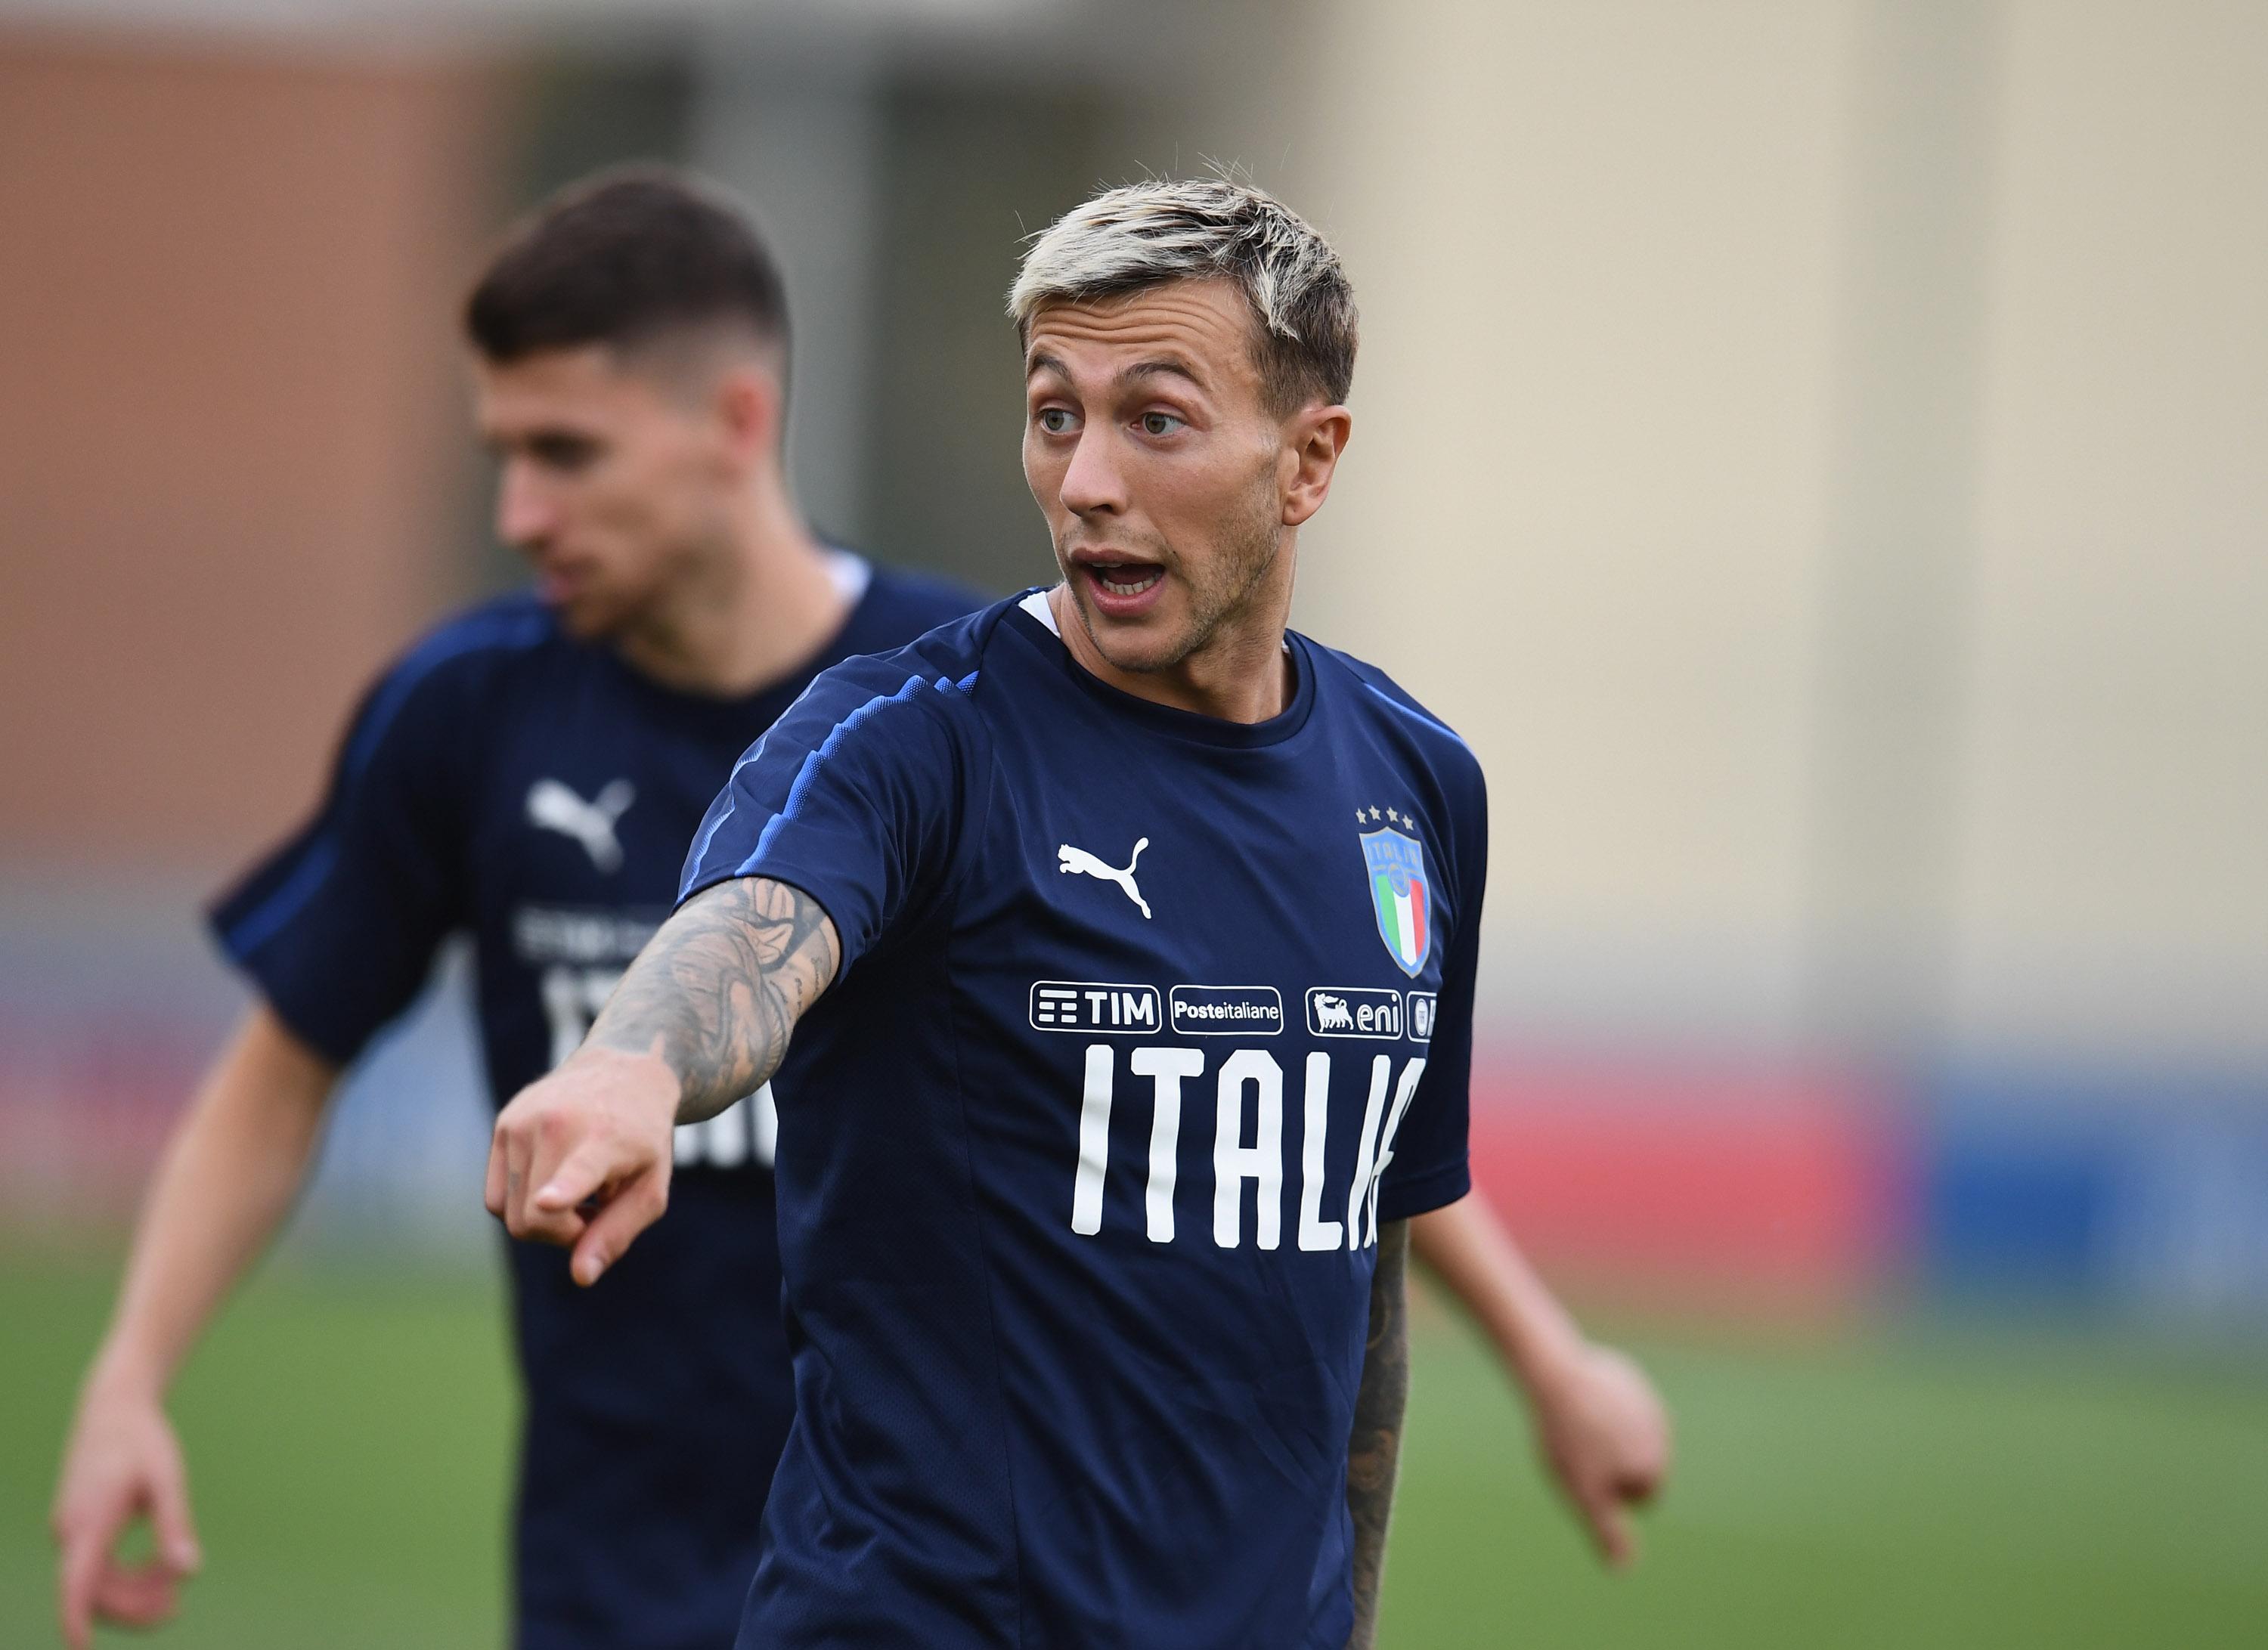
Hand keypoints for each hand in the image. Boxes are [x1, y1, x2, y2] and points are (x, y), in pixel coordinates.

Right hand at [52, 1388, 202, 1647]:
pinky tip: (160, 1571)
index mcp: (89, 1523)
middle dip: (132, 1608)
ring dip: (131, 1594)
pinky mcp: (79, 1526)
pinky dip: (125, 1575)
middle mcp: (71, 1531)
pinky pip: (96, 1566)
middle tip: (175, 1610)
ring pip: (95, 1581)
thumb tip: (189, 1572)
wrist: (114, 1406)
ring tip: (174, 1596)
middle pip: (93, 1591)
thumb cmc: (144, 1440)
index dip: (76, 1621)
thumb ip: (175, 1526)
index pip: (75, 1585)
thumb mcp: (167, 1480)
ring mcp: (71, 1530)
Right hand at [485, 1046, 680, 1285]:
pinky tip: (552, 1183)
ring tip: (578, 1191)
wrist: (624, 1070)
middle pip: (534, 1220)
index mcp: (605, 1139)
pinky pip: (496, 1198)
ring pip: (509, 1214)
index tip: (549, 1200)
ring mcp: (523, 1121)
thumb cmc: (643, 1139)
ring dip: (543, 1219)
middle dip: (562, 1234)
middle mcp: (558, 1124)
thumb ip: (617, 1233)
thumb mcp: (650, 1188)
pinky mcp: (503, 1124)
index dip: (563, 1190)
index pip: (579, 1169)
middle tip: (595, 1212)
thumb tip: (581, 1277)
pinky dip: (523, 1204)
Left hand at [1529, 1342, 1670, 1566]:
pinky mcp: (1628, 1380)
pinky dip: (1601, 1407)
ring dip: (1609, 1434)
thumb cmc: (1567, 1440)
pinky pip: (1616, 1405)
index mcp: (1654, 1465)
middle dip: (1614, 1462)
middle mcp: (1661, 1433)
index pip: (1642, 1497)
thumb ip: (1608, 1531)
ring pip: (1627, 1435)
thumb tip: (1622, 1569)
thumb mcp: (1584, 1495)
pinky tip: (1580, 1399)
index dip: (1609, 1490)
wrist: (1555, 1376)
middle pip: (1637, 1465)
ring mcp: (1647, 1402)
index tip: (1590, 1469)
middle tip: (1581, 1448)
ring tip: (1579, 1423)